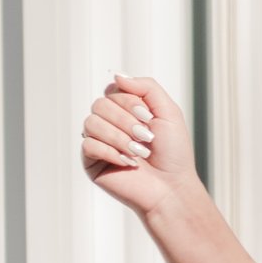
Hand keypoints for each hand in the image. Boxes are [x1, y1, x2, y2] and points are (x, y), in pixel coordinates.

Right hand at [80, 71, 198, 221]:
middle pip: (100, 105)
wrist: (171, 187)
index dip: (129, 102)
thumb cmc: (173, 152)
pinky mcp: (91, 161)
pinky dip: (111, 152)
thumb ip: (146, 87)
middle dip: (126, 121)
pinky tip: (128, 163)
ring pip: (91, 123)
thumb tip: (116, 75)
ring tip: (139, 153)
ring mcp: (98, 141)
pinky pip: (88, 145)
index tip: (149, 118)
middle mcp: (109, 122)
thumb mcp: (168, 111)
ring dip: (120, 138)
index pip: (113, 90)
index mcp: (125, 109)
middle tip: (147, 137)